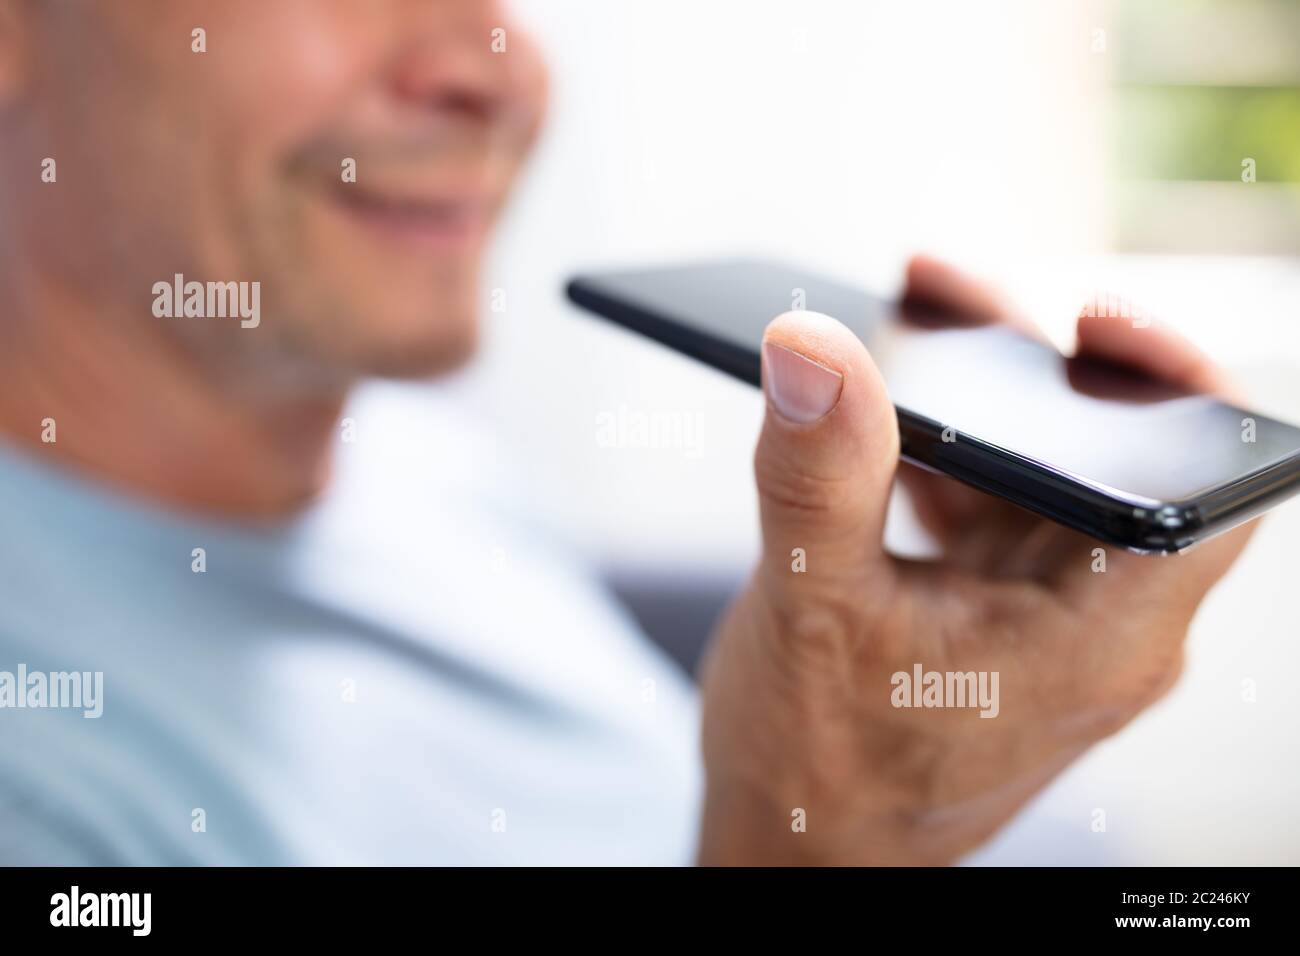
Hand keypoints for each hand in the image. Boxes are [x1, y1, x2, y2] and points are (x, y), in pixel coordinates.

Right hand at [697, 255, 1253, 864]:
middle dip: (1036, 369)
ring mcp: (1039, 617)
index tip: (1092, 320)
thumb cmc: (822, 771)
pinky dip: (941, 455)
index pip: (1204, 493)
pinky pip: (987, 504)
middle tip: (955, 300)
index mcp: (1094, 637)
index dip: (1177, 387)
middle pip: (1110, 458)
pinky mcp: (989, 610)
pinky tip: (876, 425)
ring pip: (1041, 475)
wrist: (798, 854)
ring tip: (905, 336)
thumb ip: (819, 474)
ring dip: (981, 407)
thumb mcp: (813, 611)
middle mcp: (1090, 624)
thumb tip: (812, 347)